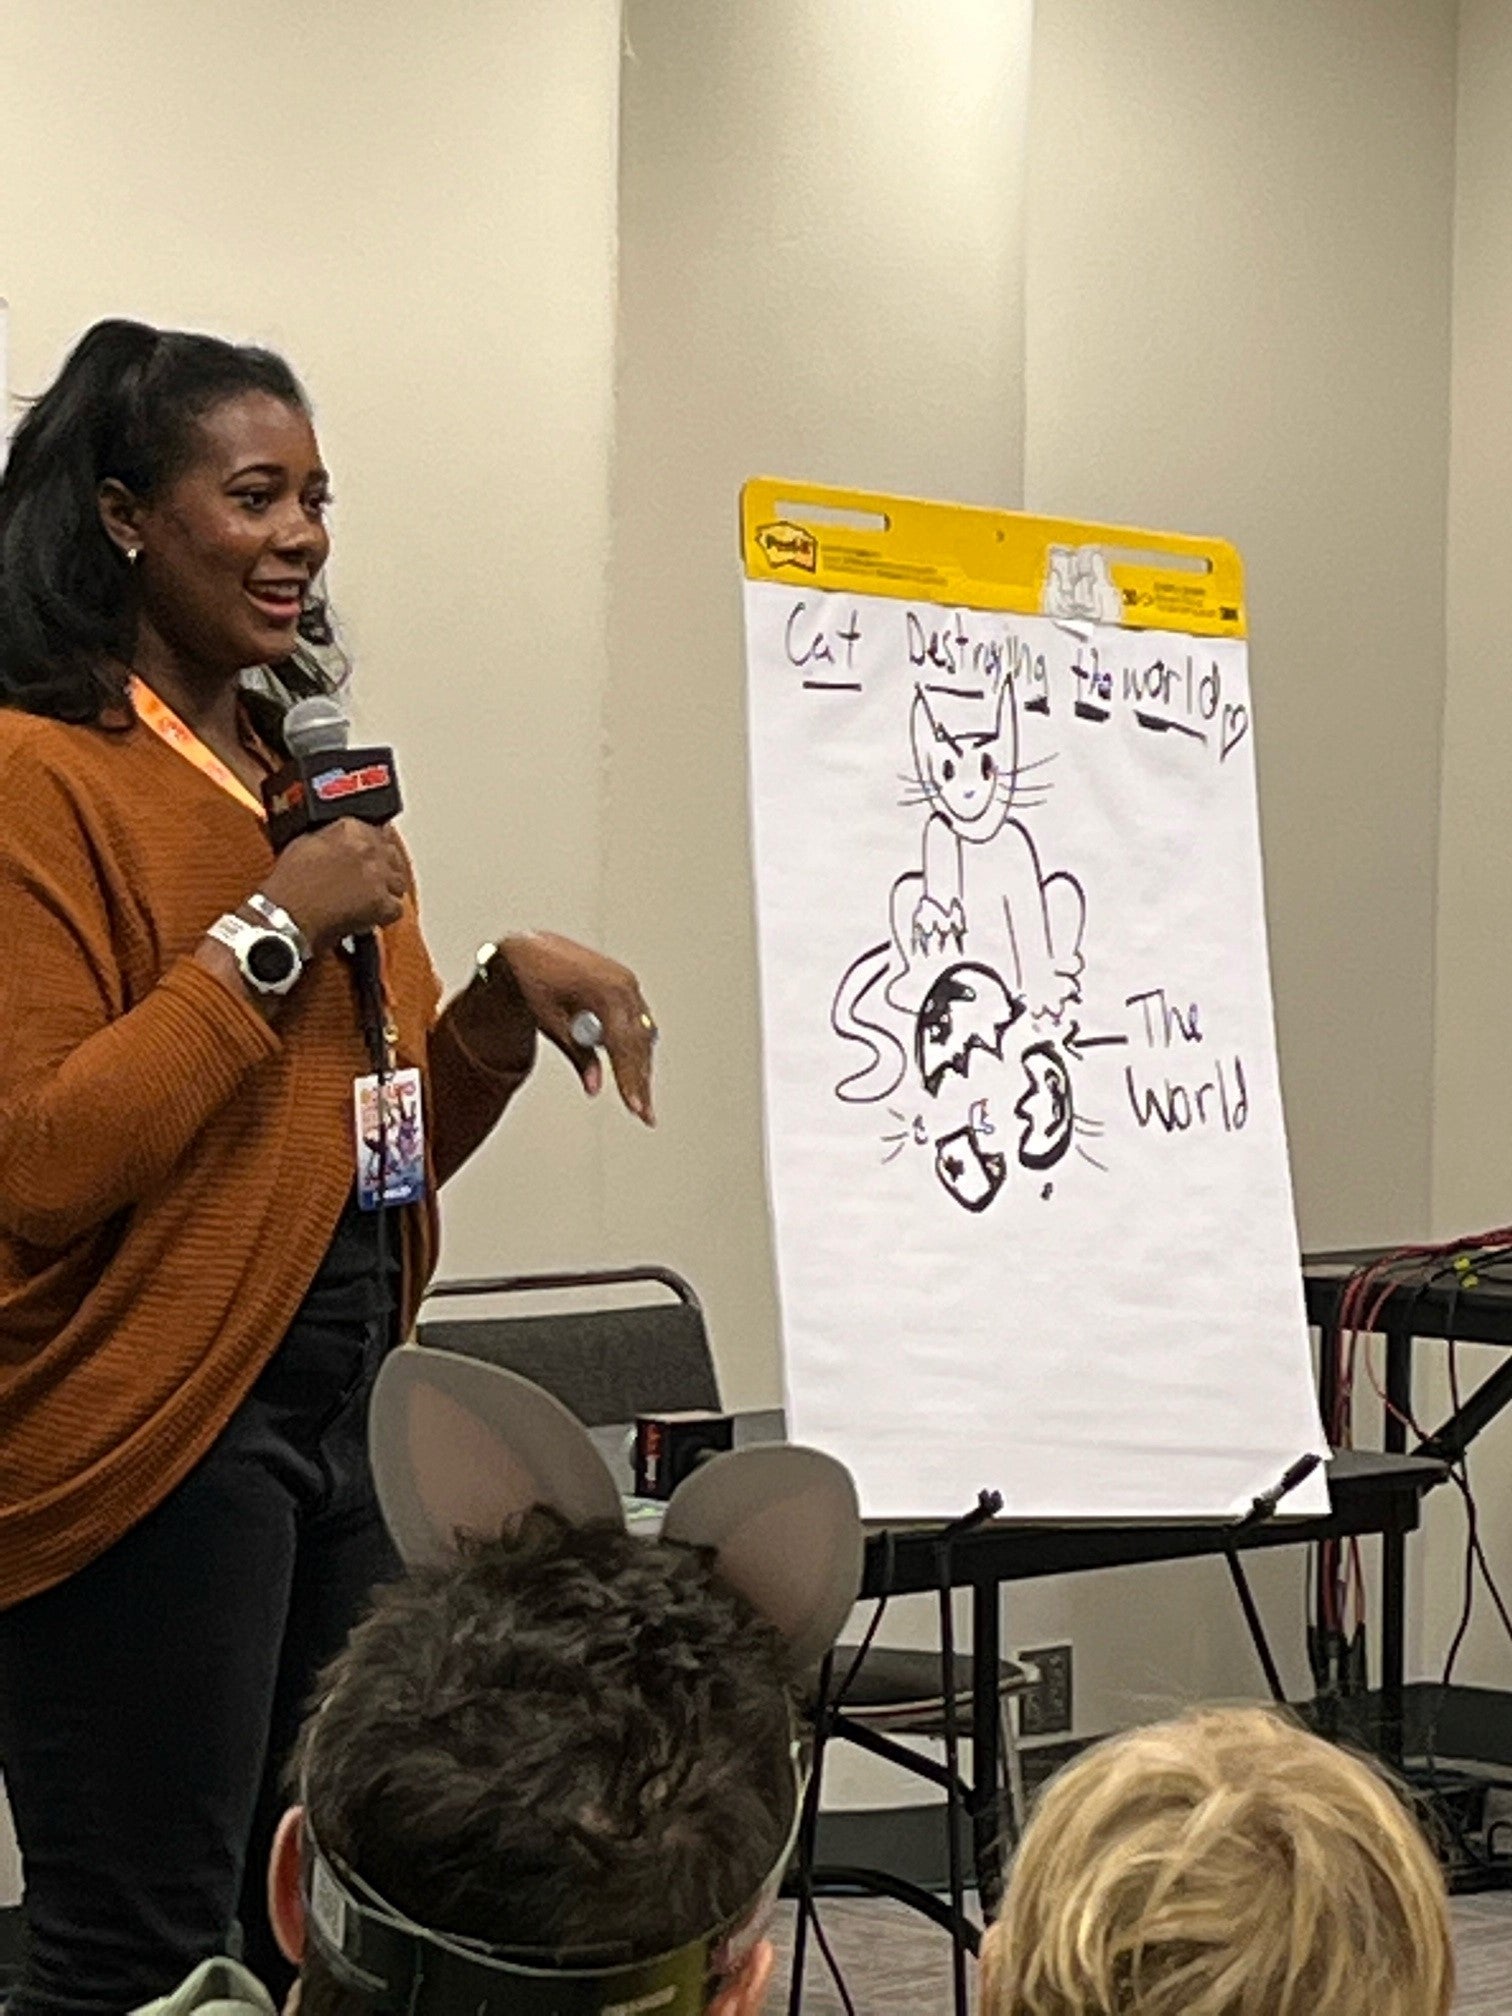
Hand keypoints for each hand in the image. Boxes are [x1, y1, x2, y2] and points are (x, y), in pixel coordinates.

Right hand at [260, 820, 409, 952]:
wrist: (286, 915)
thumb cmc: (289, 885)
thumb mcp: (306, 843)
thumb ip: (332, 836)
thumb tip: (342, 839)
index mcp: (349, 829)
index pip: (379, 831)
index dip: (374, 847)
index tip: (372, 856)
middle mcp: (368, 848)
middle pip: (392, 856)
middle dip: (384, 868)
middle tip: (372, 881)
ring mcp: (378, 876)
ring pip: (399, 882)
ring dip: (387, 891)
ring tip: (369, 900)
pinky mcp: (382, 903)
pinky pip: (397, 908)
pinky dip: (385, 915)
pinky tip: (369, 916)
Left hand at [496, 931, 656, 1125]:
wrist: (529, 950)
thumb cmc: (534, 982)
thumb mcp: (551, 1024)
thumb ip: (578, 1056)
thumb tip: (594, 1086)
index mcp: (605, 992)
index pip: (624, 1045)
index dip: (630, 1079)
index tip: (635, 1107)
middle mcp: (623, 985)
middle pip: (639, 1044)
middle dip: (640, 1081)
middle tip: (644, 1115)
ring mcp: (627, 983)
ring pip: (643, 1036)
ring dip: (641, 1067)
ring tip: (640, 1099)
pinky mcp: (626, 985)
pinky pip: (638, 1022)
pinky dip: (636, 1047)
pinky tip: (637, 1069)